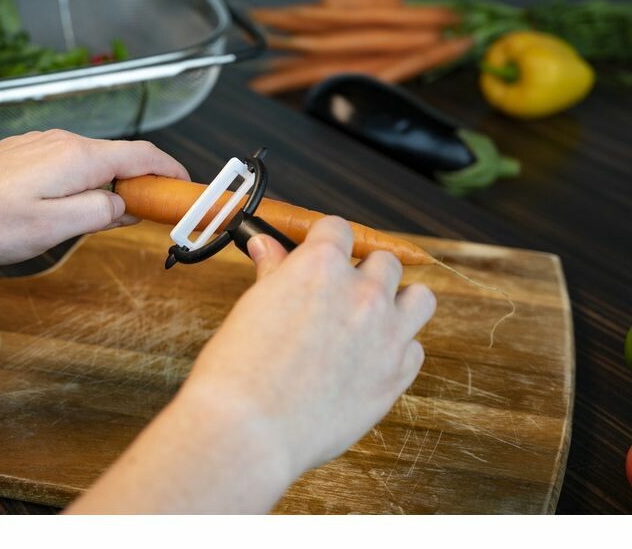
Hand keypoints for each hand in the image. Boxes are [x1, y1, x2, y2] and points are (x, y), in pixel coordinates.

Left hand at [0, 130, 187, 266]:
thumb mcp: (54, 228)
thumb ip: (99, 212)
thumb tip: (121, 203)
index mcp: (77, 157)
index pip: (142, 154)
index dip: (171, 170)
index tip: (186, 188)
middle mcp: (62, 141)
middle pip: (119, 156)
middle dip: (143, 183)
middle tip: (153, 214)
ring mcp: (40, 144)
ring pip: (93, 162)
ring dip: (112, 185)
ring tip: (113, 218)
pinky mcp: (23, 154)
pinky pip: (69, 164)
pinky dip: (86, 183)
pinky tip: (76, 208)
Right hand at [66, 216, 435, 513]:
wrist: (250, 429)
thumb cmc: (238, 369)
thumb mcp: (253, 306)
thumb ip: (272, 272)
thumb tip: (265, 245)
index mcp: (321, 266)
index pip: (339, 229)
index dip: (328, 241)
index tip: (321, 255)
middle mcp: (362, 292)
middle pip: (384, 262)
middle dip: (364, 273)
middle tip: (341, 297)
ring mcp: (387, 333)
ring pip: (420, 297)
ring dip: (399, 302)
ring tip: (373, 320)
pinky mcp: (398, 374)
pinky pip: (415, 348)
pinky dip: (398, 350)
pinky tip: (369, 362)